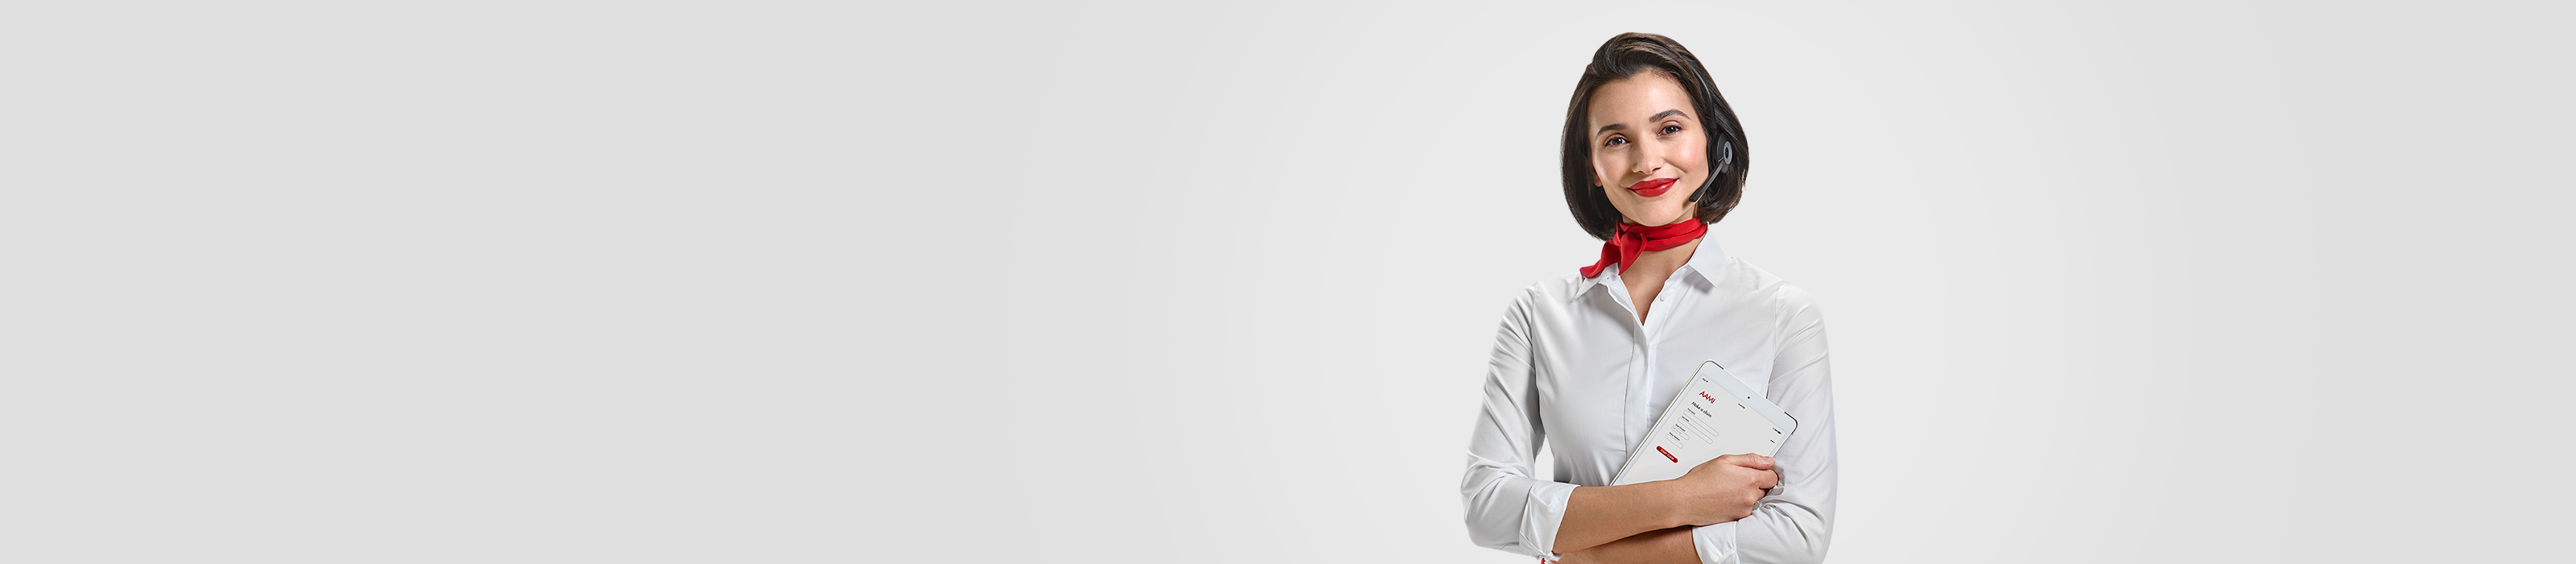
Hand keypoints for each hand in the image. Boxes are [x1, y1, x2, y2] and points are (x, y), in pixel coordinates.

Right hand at [1663, 453, 1777, 525]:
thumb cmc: (1699, 481)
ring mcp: (1745, 509)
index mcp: (1749, 479)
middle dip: (1757, 483)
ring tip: (1729, 489)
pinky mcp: (1738, 518)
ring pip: (1756, 499)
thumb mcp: (1724, 460)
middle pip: (1766, 489)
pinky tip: (1726, 498)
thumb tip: (1768, 461)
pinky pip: (1746, 509)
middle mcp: (1750, 496)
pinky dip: (1740, 504)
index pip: (1773, 476)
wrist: (1685, 501)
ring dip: (1748, 494)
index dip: (1766, 472)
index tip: (1758, 470)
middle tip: (1739, 478)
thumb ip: (1750, 459)